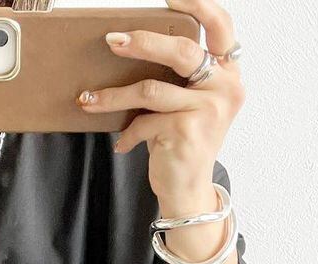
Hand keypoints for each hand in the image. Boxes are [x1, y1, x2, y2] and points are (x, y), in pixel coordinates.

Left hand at [76, 0, 243, 210]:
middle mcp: (225, 88)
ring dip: (113, 96)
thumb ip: (178, 75)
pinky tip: (121, 144)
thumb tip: (131, 44)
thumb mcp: (188, 103)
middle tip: (112, 40)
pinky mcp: (186, 132)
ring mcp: (208, 110)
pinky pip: (144, 121)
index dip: (198, 5)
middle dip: (143, 42)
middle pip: (182, 52)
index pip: (221, 27)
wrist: (188, 191)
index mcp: (229, 73)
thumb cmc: (183, 141)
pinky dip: (128, 133)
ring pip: (151, 89)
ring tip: (88, 99)